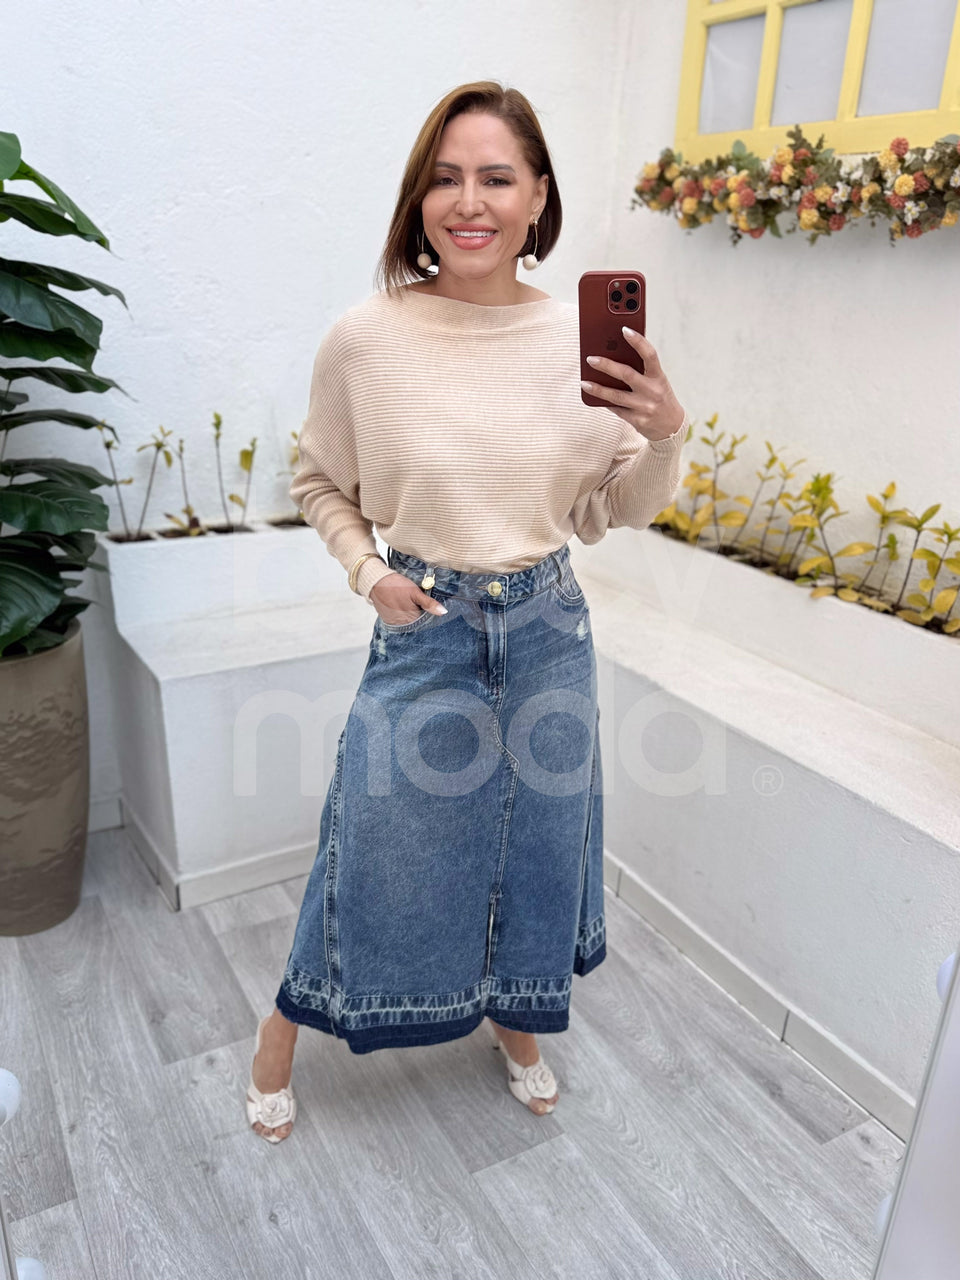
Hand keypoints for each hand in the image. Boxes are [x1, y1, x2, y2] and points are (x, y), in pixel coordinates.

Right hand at [370, 572, 446, 624]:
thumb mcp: (415, 592)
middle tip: (419, 605)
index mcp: (411, 619)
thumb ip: (429, 604)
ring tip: (410, 605)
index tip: (430, 610)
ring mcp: (394, 623)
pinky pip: (400, 621)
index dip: (429, 617)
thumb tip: (443, 612)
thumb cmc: (397, 585)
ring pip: (409, 623)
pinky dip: (403, 616)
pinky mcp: (388, 620)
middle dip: (421, 617)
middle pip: (417, 624)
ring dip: (412, 617)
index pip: (425, 623)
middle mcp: (402, 625)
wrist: (376, 581)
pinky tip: (404, 607)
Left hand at [582, 327, 684, 441]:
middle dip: (607, 365)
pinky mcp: (637, 421)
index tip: (624, 329)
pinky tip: (593, 396)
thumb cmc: (660, 396)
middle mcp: (653, 391)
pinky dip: (604, 402)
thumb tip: (614, 354)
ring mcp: (644, 407)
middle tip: (590, 359)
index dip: (638, 341)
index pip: (649, 355)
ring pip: (616, 396)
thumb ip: (641, 369)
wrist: (672, 426)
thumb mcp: (657, 381)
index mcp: (659, 377)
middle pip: (627, 375)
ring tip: (583, 382)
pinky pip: (616, 409)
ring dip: (598, 389)